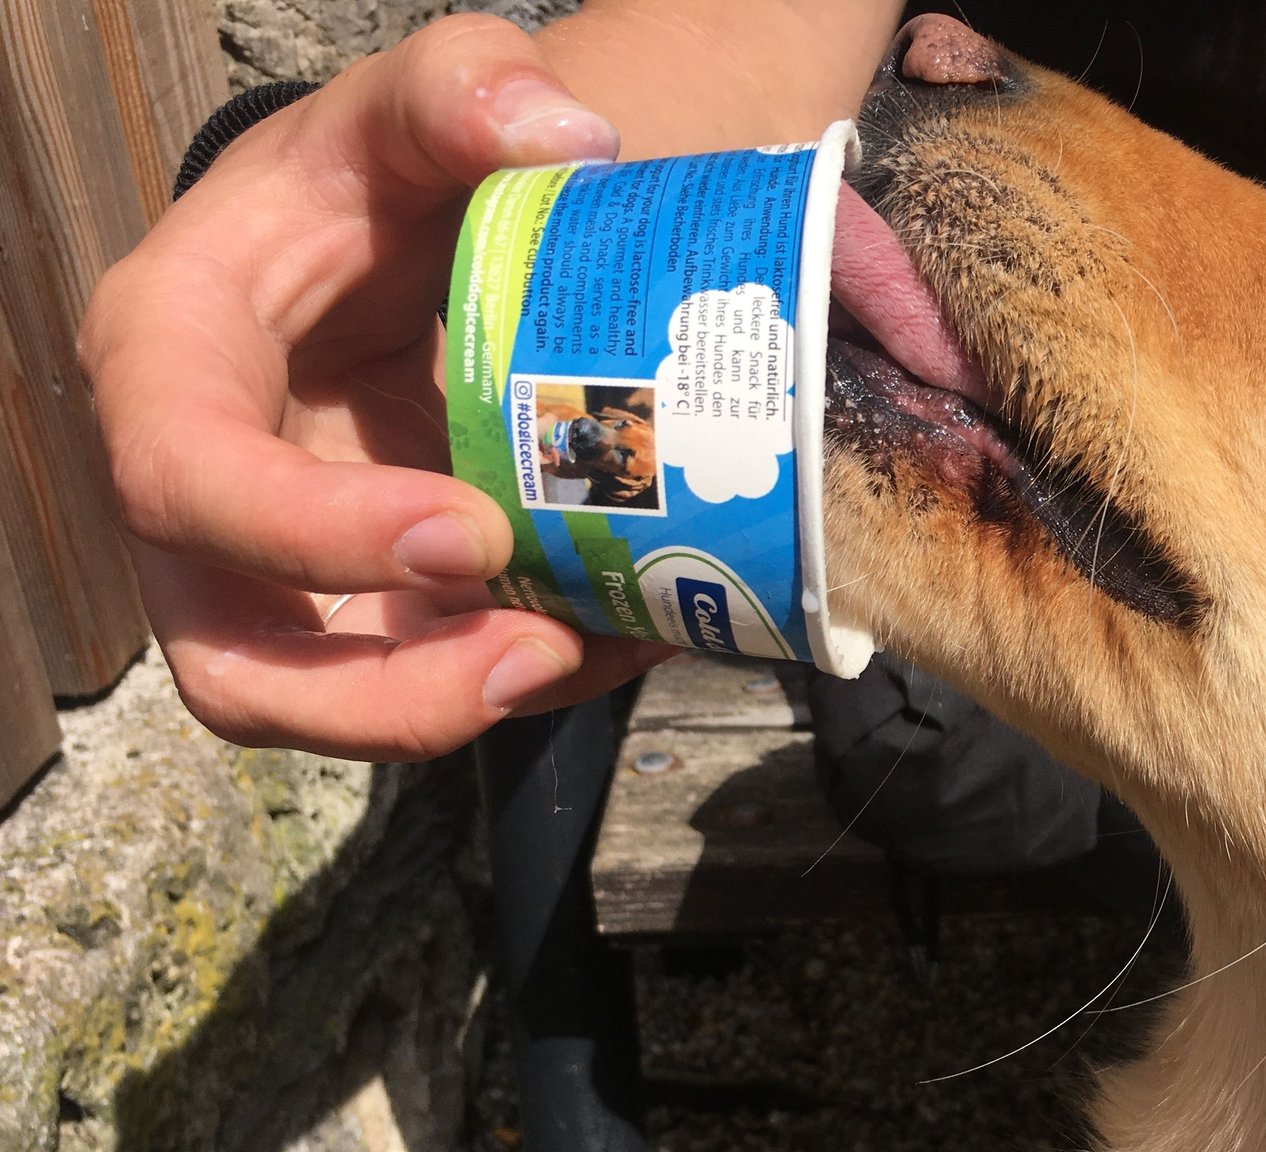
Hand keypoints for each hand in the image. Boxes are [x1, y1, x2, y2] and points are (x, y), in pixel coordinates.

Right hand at [83, 14, 672, 761]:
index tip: (470, 531)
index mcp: (170, 358)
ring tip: (597, 649)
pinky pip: (429, 681)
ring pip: (330, 709)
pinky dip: (530, 675)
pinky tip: (632, 627)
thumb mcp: (413, 104)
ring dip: (463, 707)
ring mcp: (285, 569)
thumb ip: (464, 88)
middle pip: (234, 662)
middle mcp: (203, 493)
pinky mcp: (370, 608)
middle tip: (535, 649)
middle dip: (381, 693)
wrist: (418, 237)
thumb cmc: (385, 173)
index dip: (309, 532)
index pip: (185, 478)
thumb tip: (567, 136)